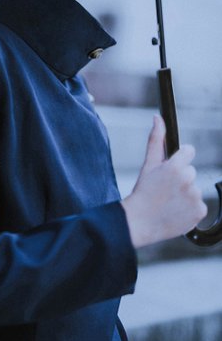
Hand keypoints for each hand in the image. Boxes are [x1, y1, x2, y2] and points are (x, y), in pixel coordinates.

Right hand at [121, 115, 207, 248]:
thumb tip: (158, 118)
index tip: (172, 168)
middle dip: (180, 177)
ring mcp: (195, 197)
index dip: (180, 158)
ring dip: (185, 193)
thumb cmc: (143, 191)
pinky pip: (199, 204)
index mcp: (175, 166)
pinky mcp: (200, 211)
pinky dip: (189, 208)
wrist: (141, 222)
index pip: (189, 151)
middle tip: (165, 188)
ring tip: (169, 201)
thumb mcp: (148, 164)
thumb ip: (156, 139)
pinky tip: (176, 210)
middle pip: (191, 171)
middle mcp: (187, 180)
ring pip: (194, 188)